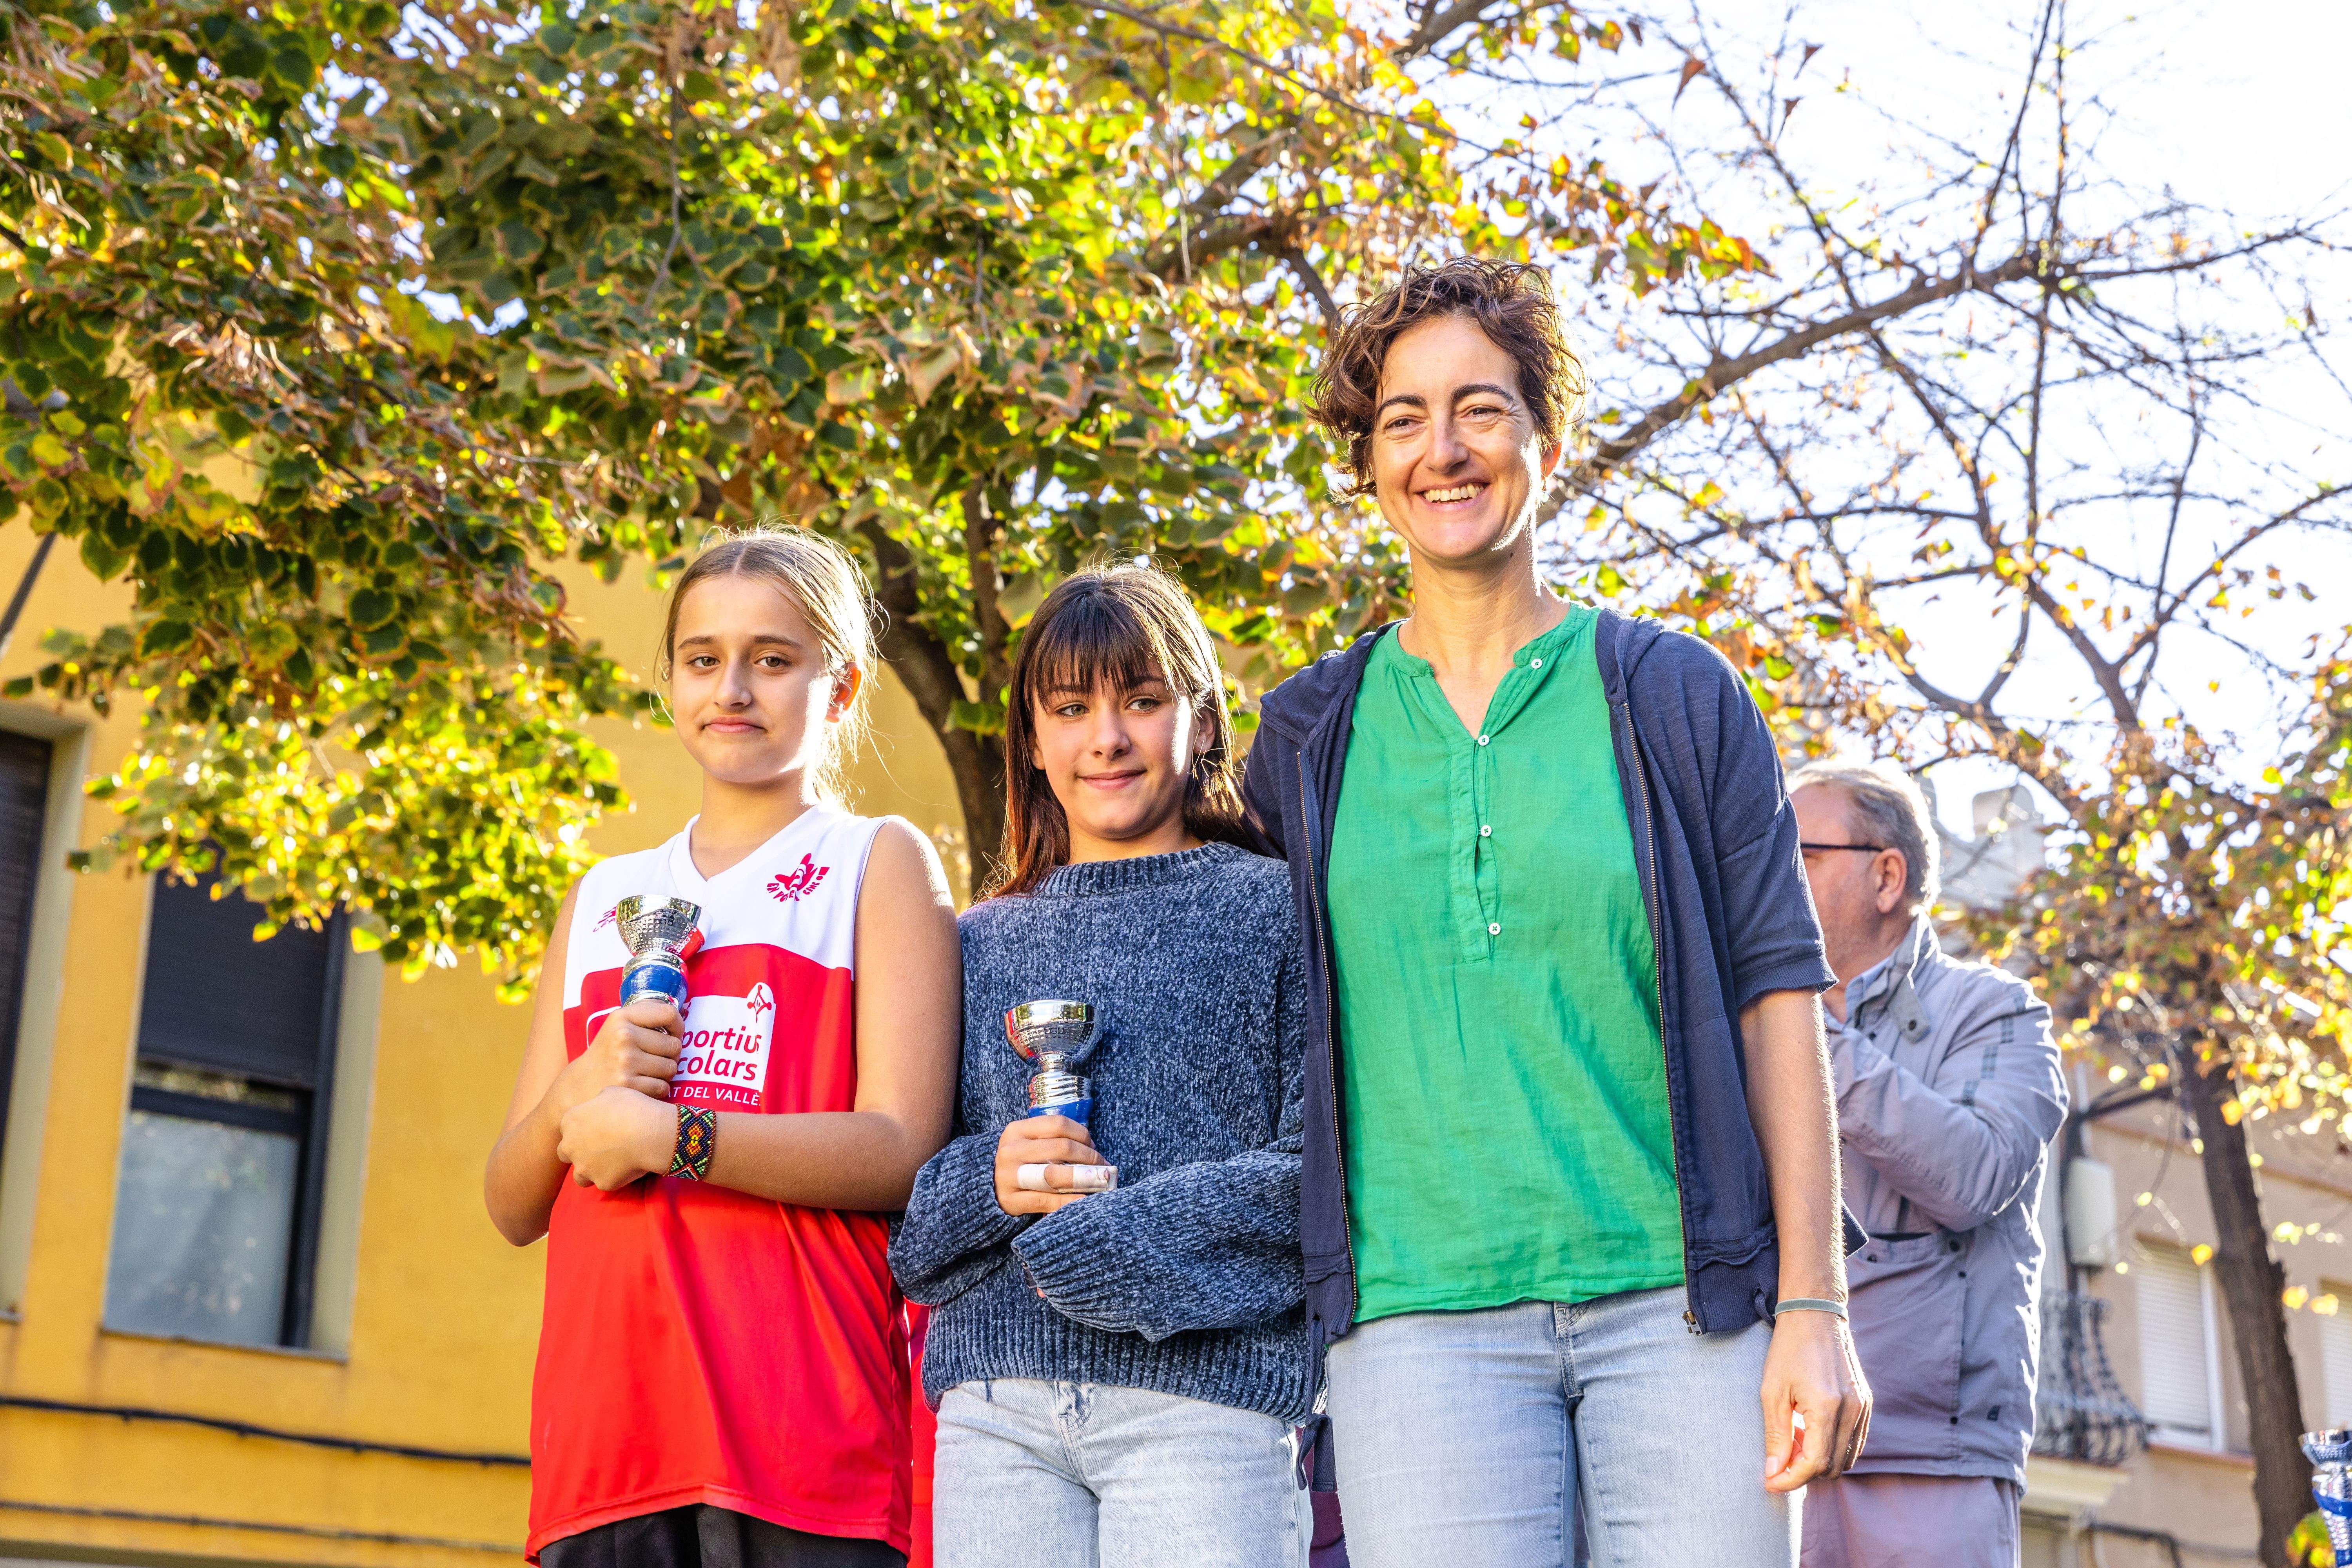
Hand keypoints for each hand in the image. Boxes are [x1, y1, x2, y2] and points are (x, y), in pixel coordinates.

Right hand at [543, 998, 682, 1122]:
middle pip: (675, 1045)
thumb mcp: (619, 1024)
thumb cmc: (607, 1052)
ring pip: (671, 1068)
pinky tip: (642, 1085)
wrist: (579, 1084)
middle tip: (655, 1058)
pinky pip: (663, 1087)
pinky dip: (657, 1089)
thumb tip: (678, 1016)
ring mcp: (625, 1062)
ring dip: (665, 1073)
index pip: (668, 1013)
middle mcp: (624, 1037)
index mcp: (622, 1017)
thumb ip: (646, 1014)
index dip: (678, 1026)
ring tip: (647, 1071)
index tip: (673, 1033)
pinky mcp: (628, 1087)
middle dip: (670, 1054)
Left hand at [557, 1086, 675, 1190]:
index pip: (566, 1128)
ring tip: (611, 1163)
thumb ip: (598, 1101)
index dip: (581, 1129)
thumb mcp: (612, 1092)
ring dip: (591, 1170)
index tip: (595, 1129)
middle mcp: (571, 1146)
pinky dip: (614, 1177)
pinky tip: (628, 1167)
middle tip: (599, 1147)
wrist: (650, 1133)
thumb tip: (601, 1105)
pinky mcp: (602, 1183)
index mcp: (570, 1121)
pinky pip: (605, 1182)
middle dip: (578, 1151)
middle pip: (565, 1153)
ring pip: (580, 1176)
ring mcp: (584, 1167)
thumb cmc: (632, 1108)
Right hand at [994, 1115, 1106, 1215]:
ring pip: (1054, 1174)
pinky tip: (1084, 1199)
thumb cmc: (1018, 1162)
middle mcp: (1011, 1151)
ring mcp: (1008, 1176)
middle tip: (1102, 1166)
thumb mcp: (1026, 1142)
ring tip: (1098, 1182)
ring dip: (1083, 1178)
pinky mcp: (1010, 1200)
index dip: (1083, 1134)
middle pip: (1061, 1148)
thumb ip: (1052, 1139)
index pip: (1058, 1124)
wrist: (984, 1187)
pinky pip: (1046, 1200)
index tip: (1093, 1145)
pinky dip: (1069, 1200)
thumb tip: (1092, 1148)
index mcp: (1016, 1130)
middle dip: (1089, 1157)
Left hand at [1761, 1307, 1870, 1491]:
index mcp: (1827, 1407)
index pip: (1815, 1463)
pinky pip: (1854, 1442)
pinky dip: (1833, 1447)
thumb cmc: (1788, 1350)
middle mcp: (1852, 1410)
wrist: (1815, 1316)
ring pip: (1846, 1458)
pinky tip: (1809, 1432)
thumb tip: (1774, 1473)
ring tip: (1792, 1442)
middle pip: (1833, 1466)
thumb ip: (1776, 1436)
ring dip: (1819, 1461)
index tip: (1770, 1482)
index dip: (1791, 1479)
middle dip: (1804, 1472)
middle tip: (1778, 1460)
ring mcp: (1864, 1407)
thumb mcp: (1772, 1392)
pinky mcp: (1866, 1404)